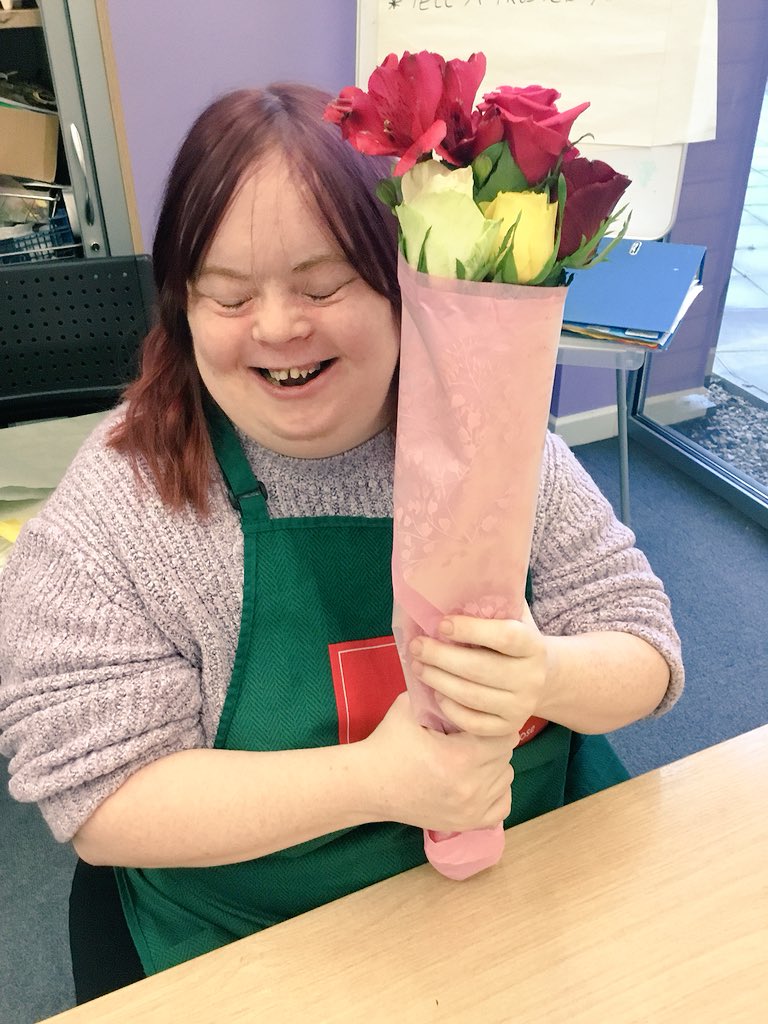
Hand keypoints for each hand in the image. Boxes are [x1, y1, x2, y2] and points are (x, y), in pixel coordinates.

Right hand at [361, 692, 514, 833]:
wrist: (368, 785)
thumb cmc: (388, 743)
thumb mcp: (410, 707)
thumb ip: (440, 693)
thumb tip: (464, 677)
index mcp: (460, 757)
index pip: (503, 734)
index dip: (489, 721)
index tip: (475, 717)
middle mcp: (471, 787)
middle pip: (505, 755)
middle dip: (490, 741)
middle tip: (468, 735)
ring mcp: (471, 809)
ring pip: (506, 777)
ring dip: (493, 764)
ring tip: (469, 756)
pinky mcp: (467, 823)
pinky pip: (503, 804)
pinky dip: (495, 790)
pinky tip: (476, 779)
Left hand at [409, 603, 548, 737]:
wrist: (544, 679)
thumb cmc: (516, 640)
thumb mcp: (514, 618)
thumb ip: (493, 603)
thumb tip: (453, 585)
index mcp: (534, 646)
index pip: (505, 637)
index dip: (471, 630)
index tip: (442, 624)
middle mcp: (531, 678)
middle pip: (481, 669)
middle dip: (441, 657)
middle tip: (417, 646)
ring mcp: (521, 706)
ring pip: (472, 697)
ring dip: (438, 680)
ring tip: (418, 666)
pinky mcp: (508, 728)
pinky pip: (474, 723)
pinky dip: (451, 709)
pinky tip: (437, 693)